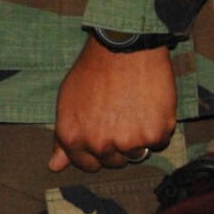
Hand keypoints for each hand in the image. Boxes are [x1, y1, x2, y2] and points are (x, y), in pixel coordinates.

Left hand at [48, 38, 175, 172]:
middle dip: (117, 143)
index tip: (104, 136)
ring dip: (138, 136)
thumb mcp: (68, 101)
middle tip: (120, 114)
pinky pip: (158, 142)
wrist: (124, 46)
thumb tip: (55, 167)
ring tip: (134, 106)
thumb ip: (63, 139)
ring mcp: (127, 142)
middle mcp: (98, 144)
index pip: (87, 164)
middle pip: (114, 161)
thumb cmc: (93, 70)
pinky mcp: (153, 134)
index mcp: (73, 137)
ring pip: (137, 152)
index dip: (96, 152)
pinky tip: (149, 104)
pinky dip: (157, 127)